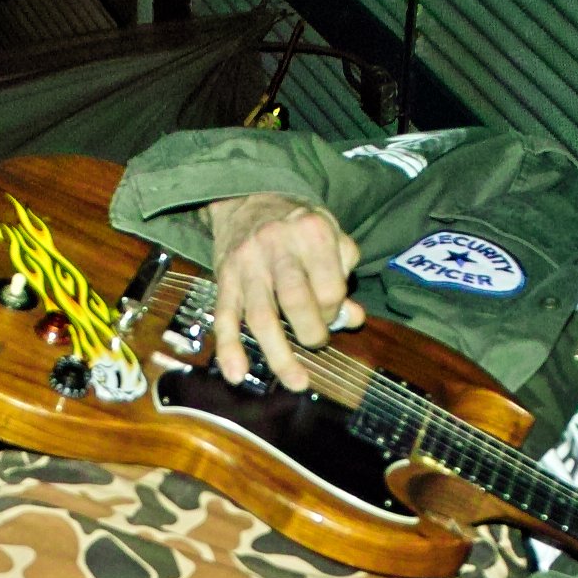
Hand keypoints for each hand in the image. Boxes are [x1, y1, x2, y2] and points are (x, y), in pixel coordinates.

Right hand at [205, 191, 364, 390]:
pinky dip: (229, 349)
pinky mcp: (224, 278)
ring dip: (280, 355)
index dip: (335, 309)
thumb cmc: (296, 223)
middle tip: (316, 338)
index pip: (330, 286)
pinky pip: (224, 317)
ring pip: (262, 316)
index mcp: (311, 231)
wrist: (246, 195)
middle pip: (296, 301)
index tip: (332, 313)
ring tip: (296, 381)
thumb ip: (343, 274)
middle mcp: (277, 245)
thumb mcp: (329, 235)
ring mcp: (247, 264)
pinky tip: (237, 374)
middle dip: (312, 331)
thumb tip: (353, 318)